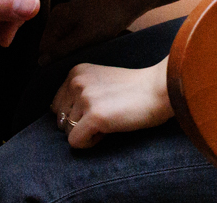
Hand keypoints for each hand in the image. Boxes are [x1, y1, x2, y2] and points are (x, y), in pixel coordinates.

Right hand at [38, 0, 132, 62]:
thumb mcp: (83, 38)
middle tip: (79, 59)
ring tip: (86, 52)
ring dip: (71, 50)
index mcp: (56, 17)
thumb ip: (61, 50)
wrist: (125, 4)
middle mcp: (58, 15)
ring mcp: (67, 16)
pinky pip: (70, 36)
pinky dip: (77, 44)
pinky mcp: (77, 18)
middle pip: (52, 44)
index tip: (69, 65)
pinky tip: (88, 46)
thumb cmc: (106, 21)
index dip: (54, 59)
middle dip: (63, 54)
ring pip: (62, 41)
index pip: (44, 47)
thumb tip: (41, 62)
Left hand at [51, 59, 173, 148]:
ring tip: (110, 121)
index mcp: (75, 72)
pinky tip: (107, 132)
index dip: (75, 114)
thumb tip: (60, 118)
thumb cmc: (135, 90)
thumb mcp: (100, 81)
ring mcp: (85, 98)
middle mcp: (76, 82)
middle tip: (104, 118)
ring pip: (68, 132)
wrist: (160, 89)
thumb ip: (80, 92)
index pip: (56, 105)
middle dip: (79, 125)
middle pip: (60, 120)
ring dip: (88, 133)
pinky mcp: (94, 116)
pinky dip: (90, 143)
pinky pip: (75, 142)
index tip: (97, 110)